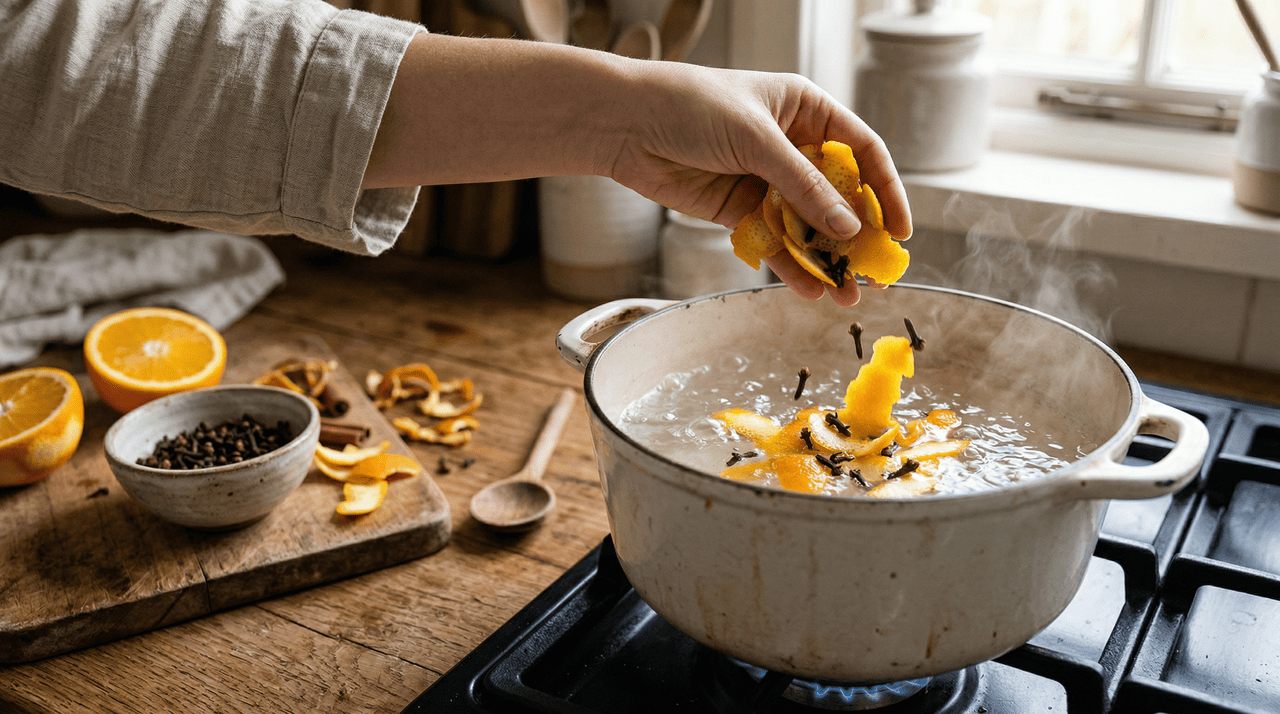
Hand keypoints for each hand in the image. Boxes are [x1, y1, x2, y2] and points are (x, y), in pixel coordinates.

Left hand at [604, 63, 910, 304]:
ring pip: (807, 226)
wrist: (626, 125)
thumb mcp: (757, 140)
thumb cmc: (692, 107)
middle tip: (875, 275)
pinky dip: (790, 266)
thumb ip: (803, 186)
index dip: (886, 191)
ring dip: (827, 261)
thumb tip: (849, 227)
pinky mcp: (739, 210)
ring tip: (847, 296)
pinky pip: (773, 242)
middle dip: (857, 238)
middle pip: (838, 197)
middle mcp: (791, 146)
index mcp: (806, 111)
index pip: (862, 153)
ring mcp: (765, 181)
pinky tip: (809, 290)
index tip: (900, 231)